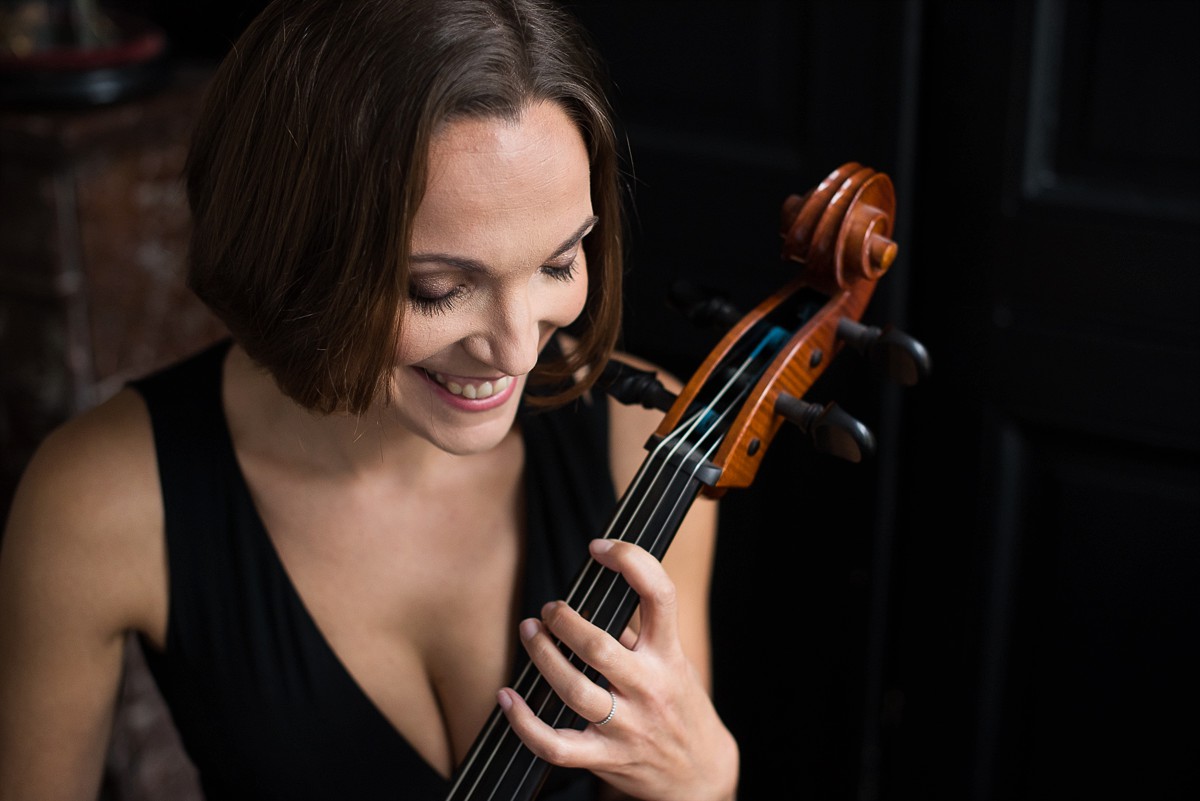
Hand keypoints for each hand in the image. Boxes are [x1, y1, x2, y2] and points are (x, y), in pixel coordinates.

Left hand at [497, 538, 738, 800]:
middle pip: (599, 648)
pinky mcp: (605, 759)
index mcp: (669, 655)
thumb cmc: (680, 706)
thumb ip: (641, 632)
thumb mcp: (675, 662)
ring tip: (529, 632)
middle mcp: (649, 688)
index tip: (601, 547)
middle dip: (564, 620)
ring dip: (542, 656)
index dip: (630, 560)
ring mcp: (627, 727)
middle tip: (549, 608)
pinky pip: (555, 744)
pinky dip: (524, 722)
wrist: (700, 776)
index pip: (659, 594)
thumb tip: (596, 593)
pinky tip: (507, 697)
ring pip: (573, 690)